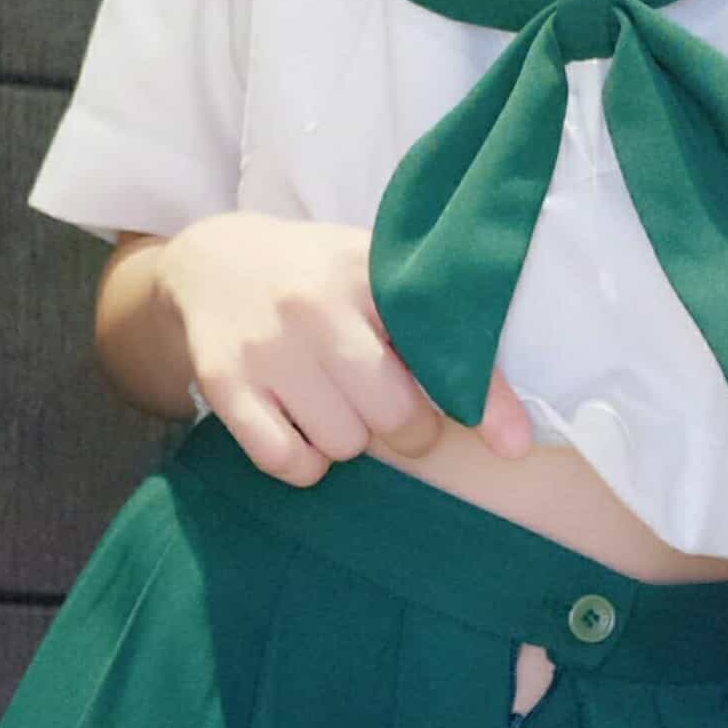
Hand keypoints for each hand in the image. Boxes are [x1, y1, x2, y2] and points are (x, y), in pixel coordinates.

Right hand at [158, 212, 533, 485]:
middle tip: (388, 408)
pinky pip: (288, 462)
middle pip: (393, 415)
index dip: (481, 400)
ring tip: (332, 401)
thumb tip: (514, 437)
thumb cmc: (319, 282)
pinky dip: (305, 463)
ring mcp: (266, 346)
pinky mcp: (226, 384)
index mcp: (366, 271)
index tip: (514, 444)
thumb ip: (441, 336)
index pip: (440, 343)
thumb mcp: (377, 280)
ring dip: (347, 439)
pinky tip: (301, 426)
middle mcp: (314, 305)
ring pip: (342, 444)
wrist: (213, 264)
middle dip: (405, 428)